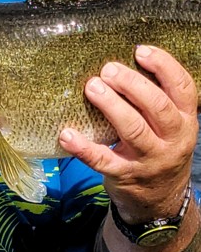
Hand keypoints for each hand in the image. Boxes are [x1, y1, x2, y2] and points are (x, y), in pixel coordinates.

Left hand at [59, 45, 197, 222]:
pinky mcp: (125, 176)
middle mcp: (172, 139)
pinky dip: (83, 147)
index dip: (164, 66)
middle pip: (157, 106)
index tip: (140, 50)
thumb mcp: (170, 126)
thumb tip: (119, 62)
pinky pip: (103, 161)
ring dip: (111, 106)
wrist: (161, 201)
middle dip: (132, 84)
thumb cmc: (159, 148)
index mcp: (185, 120)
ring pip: (133, 130)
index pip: (183, 88)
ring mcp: (149, 159)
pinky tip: (66, 134)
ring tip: (92, 87)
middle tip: (108, 69)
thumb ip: (155, 99)